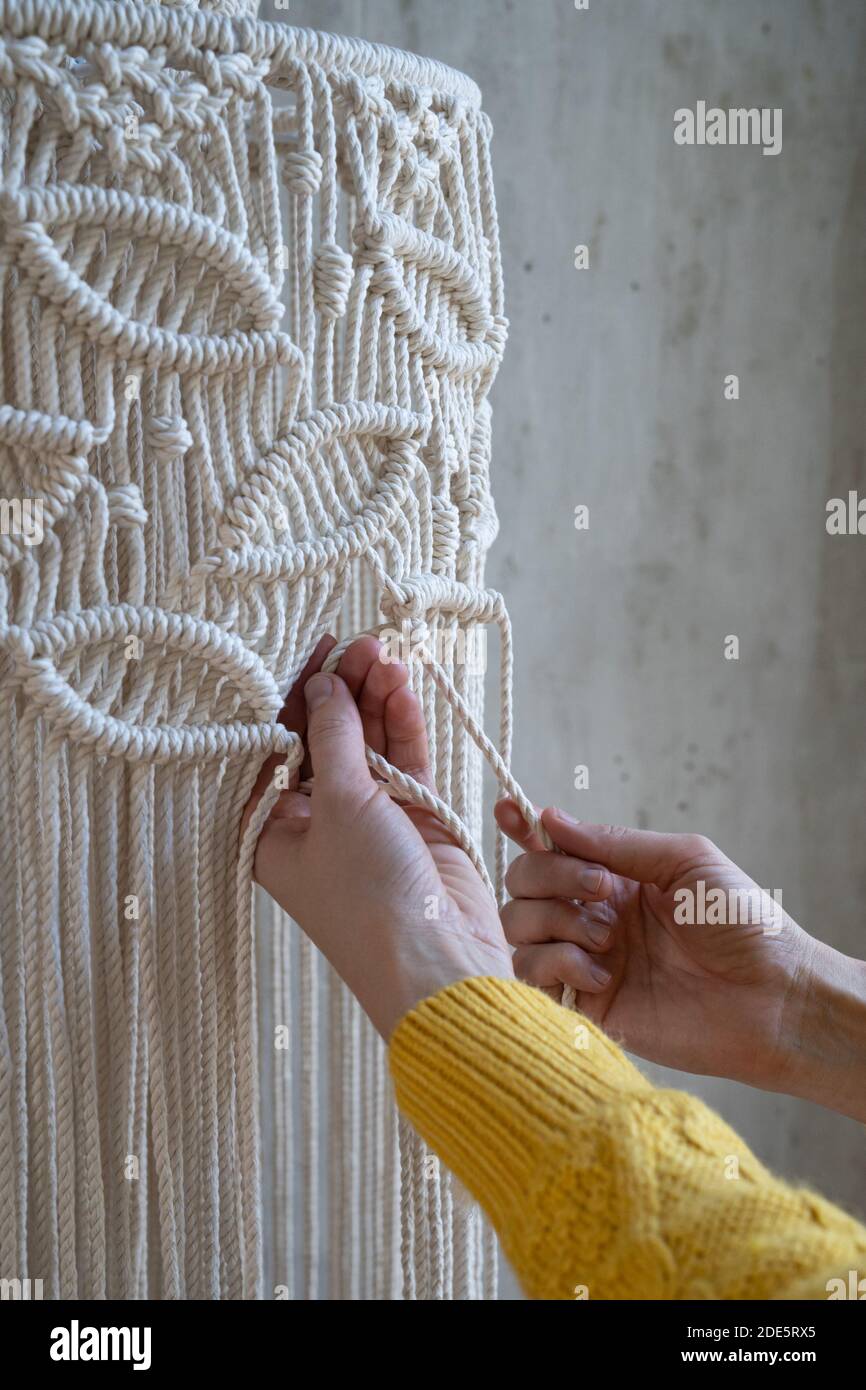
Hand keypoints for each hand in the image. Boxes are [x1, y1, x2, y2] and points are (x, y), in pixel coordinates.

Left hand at [243, 636, 512, 1038]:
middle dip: (345, 691)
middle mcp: (315, 822)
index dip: (299, 695)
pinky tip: (405, 690)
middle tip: (365, 644)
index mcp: (271, 829)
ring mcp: (367, 820)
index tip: (322, 649)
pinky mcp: (413, 821)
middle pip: (326, 739)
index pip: (279, 745)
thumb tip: (324, 685)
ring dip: (377, 702)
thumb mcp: (339, 806)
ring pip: (369, 745)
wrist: (436, 959)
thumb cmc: (368, 897)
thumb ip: (334, 737)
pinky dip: (405, 727)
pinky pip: (404, 762)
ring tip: (389, 657)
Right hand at [495, 802, 865, 1118]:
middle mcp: (591, 913)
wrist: (773, 998)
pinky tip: (603, 971)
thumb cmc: (742, 922)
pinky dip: (557, 963)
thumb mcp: (683, 860)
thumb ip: (615, 842)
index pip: (550, 847)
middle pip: (522, 882)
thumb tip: (550, 817)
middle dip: (551, 876)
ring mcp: (585, 958)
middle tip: (603, 889)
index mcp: (615, 876)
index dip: (522, 827)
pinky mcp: (585, 1004)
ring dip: (555, 921)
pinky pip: (533, 975)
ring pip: (518, 926)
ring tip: (610, 939)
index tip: (509, 811)